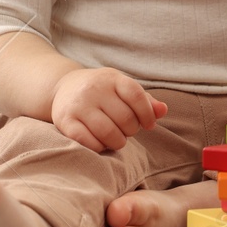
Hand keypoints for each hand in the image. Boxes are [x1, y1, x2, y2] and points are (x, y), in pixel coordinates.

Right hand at [51, 67, 168, 152]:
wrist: (63, 87)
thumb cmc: (102, 91)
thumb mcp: (122, 89)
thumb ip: (145, 101)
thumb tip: (163, 111)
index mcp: (112, 78)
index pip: (137, 96)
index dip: (147, 114)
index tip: (148, 124)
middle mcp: (94, 89)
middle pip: (125, 119)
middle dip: (131, 130)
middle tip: (126, 131)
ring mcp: (78, 105)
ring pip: (108, 133)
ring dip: (117, 142)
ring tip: (116, 139)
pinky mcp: (65, 121)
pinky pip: (87, 142)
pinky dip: (99, 147)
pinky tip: (100, 142)